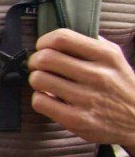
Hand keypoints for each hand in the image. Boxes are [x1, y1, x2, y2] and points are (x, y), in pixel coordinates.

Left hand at [29, 29, 134, 145]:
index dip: (44, 42)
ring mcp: (87, 99)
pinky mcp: (78, 120)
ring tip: (45, 83)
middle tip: (38, 67)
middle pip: (45, 58)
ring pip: (39, 79)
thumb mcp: (115, 60)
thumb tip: (58, 36)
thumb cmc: (121, 88)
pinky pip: (40, 102)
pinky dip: (39, 99)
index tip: (43, 48)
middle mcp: (98, 75)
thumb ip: (91, 44)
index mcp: (106, 56)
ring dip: (36, 80)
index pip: (62, 38)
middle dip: (35, 61)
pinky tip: (50, 99)